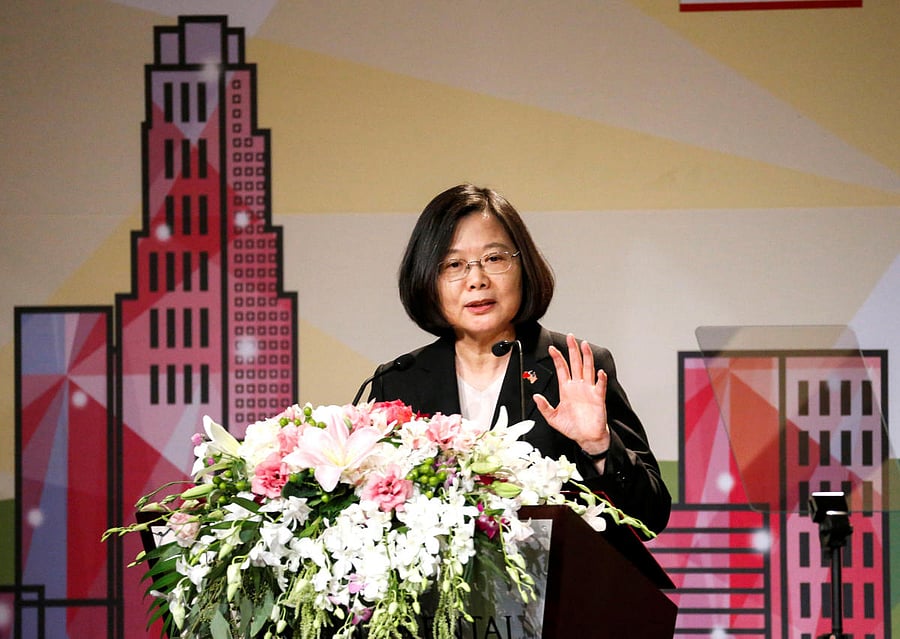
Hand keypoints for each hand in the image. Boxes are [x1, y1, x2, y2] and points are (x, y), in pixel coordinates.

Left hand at [533, 333, 609, 453]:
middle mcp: (578, 386)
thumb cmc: (572, 427)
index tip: (551, 348)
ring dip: (586, 357)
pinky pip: (599, 386)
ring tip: (584, 345)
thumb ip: (544, 407)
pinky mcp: (598, 398)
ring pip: (588, 369)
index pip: (561, 369)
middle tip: (570, 337)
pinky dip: (600, 379)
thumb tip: (535, 397)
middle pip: (575, 363)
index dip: (557, 358)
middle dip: (572, 350)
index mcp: (566, 389)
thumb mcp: (553, 418)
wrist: (586, 437)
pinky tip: (599, 373)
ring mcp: (588, 390)